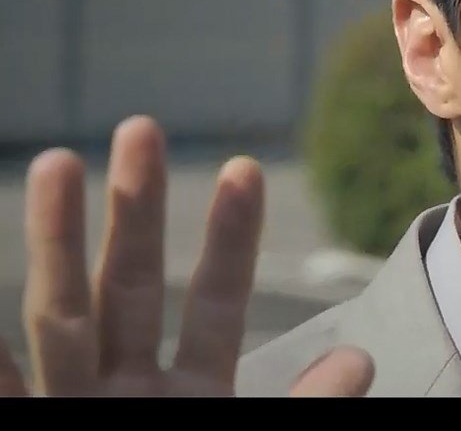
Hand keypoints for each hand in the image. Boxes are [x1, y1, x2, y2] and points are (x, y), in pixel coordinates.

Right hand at [0, 116, 373, 395]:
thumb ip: (304, 415)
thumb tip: (358, 361)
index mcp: (185, 393)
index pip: (210, 302)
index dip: (227, 239)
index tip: (243, 170)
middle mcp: (121, 392)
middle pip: (128, 288)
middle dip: (133, 214)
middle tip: (142, 127)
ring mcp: (74, 410)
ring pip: (61, 318)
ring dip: (57, 245)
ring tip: (59, 161)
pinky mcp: (37, 430)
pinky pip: (10, 390)